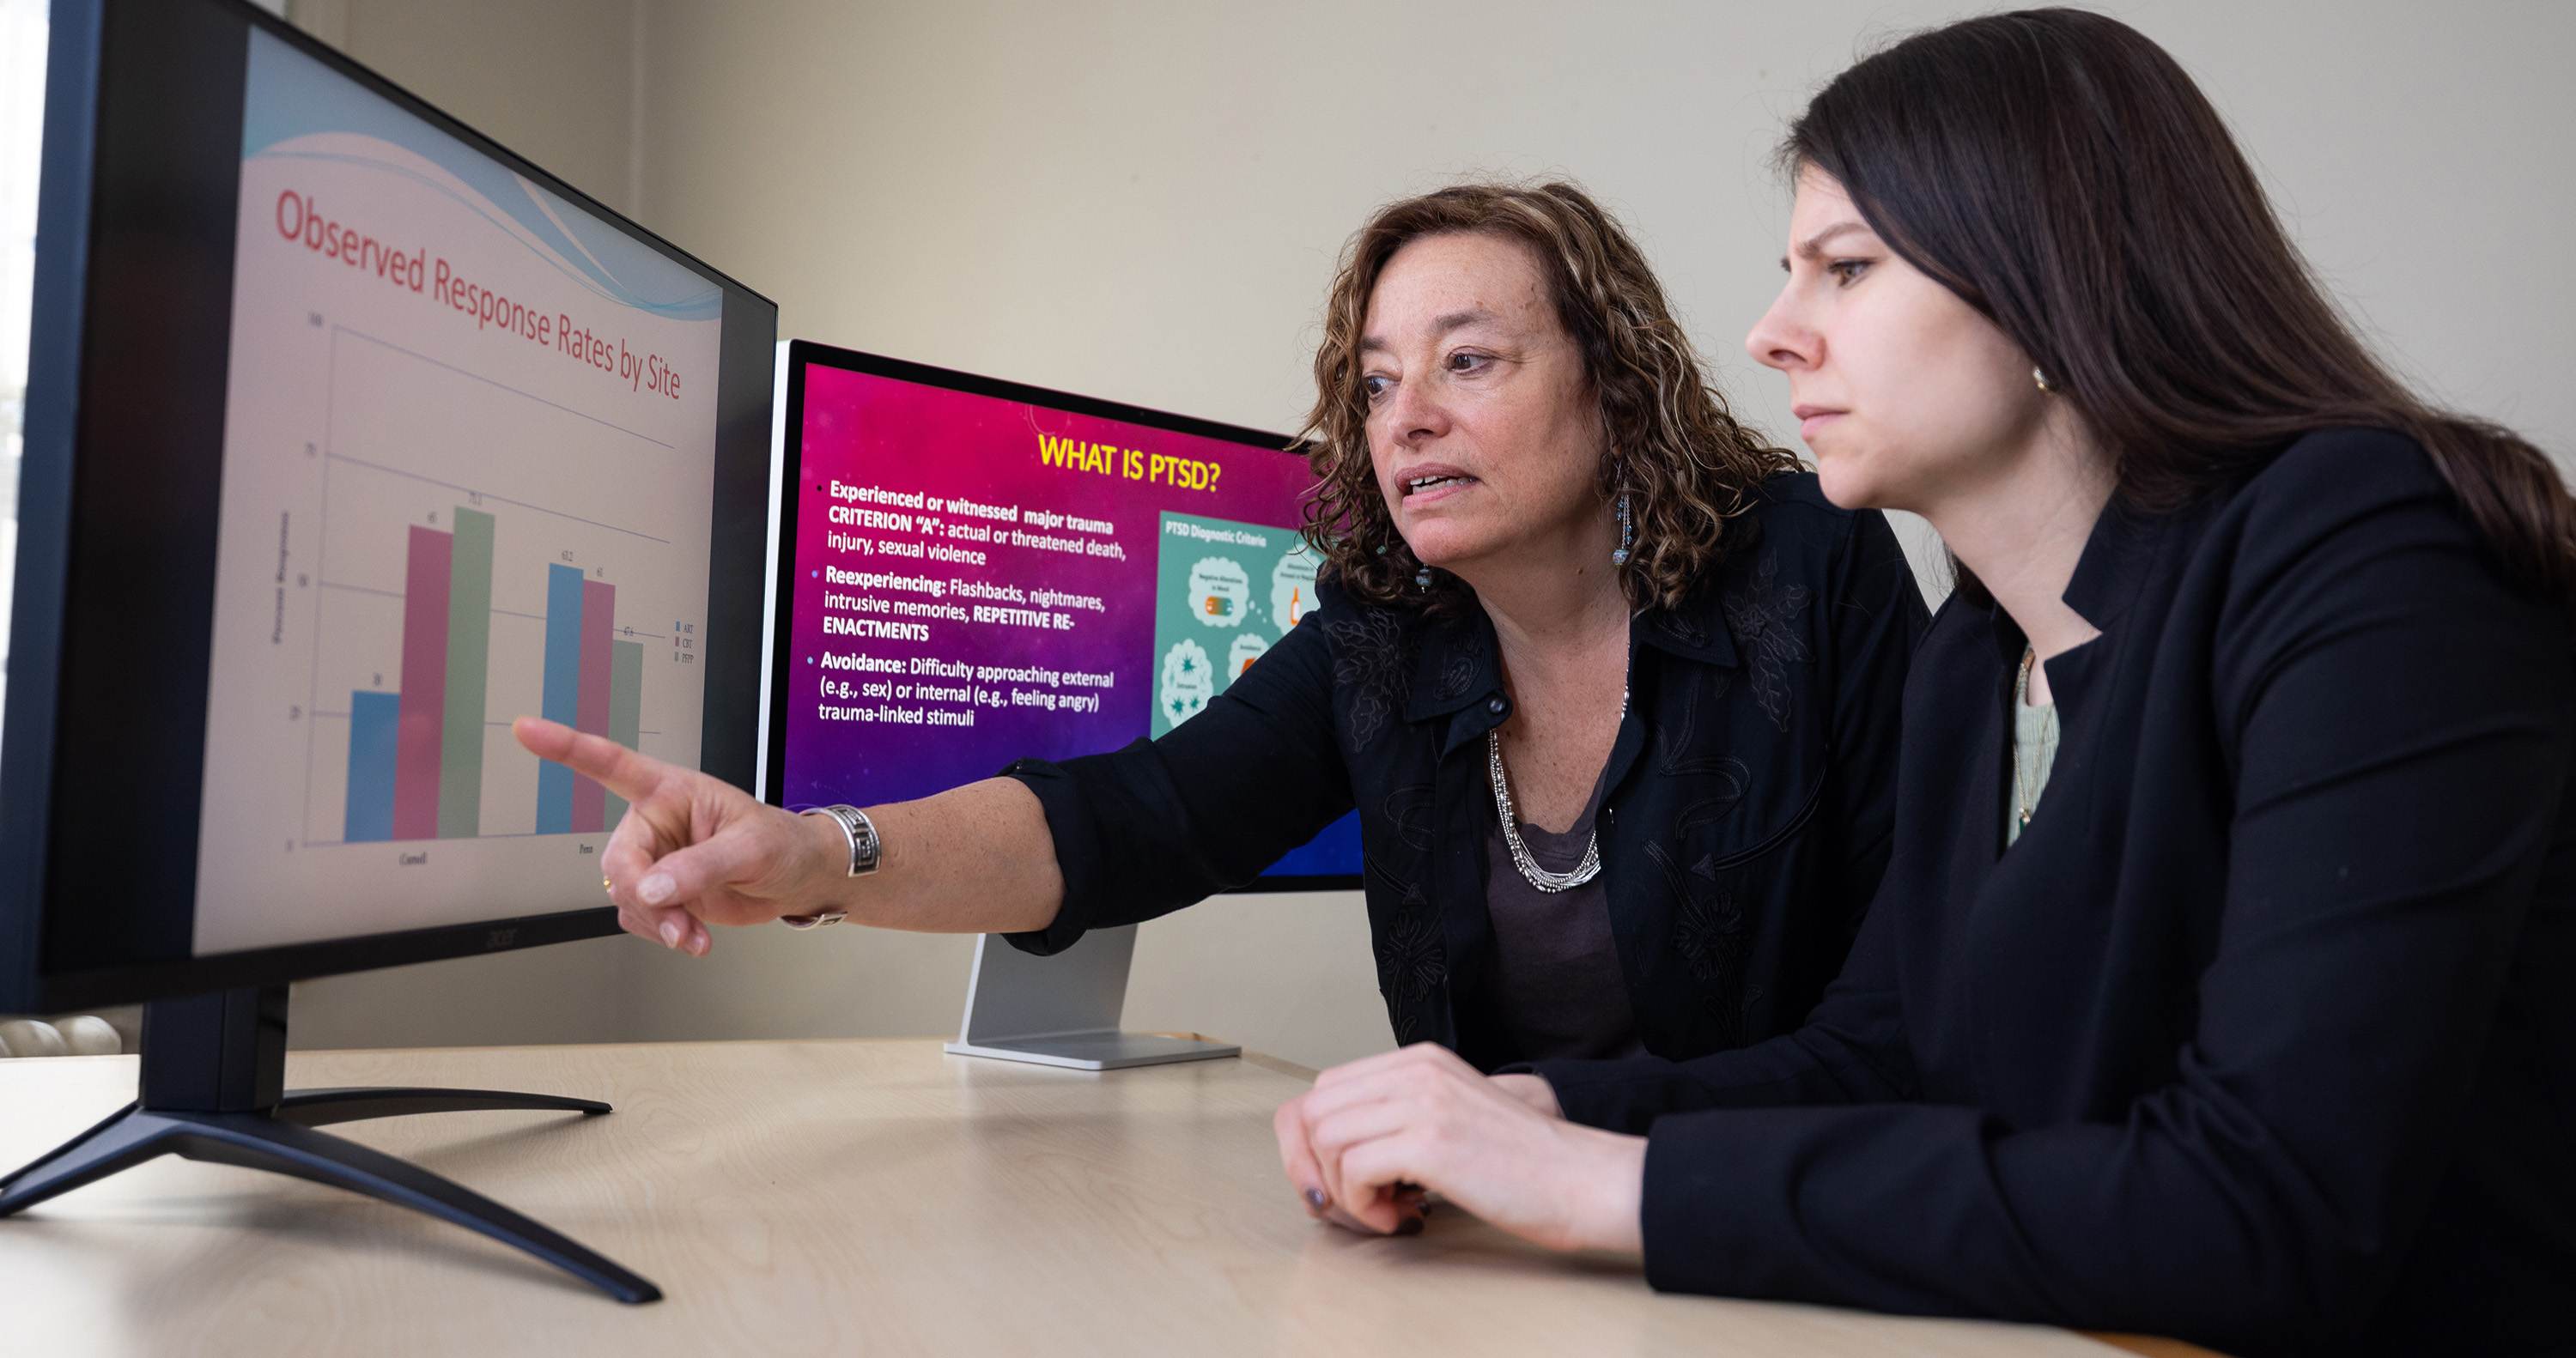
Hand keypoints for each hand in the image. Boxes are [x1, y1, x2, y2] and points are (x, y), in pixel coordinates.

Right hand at [512, 716, 848, 954]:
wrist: (798, 879)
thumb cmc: (783, 844)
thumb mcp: (750, 849)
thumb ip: (700, 866)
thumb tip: (651, 888)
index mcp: (673, 791)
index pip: (613, 765)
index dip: (568, 747)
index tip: (527, 729)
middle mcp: (656, 823)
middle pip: (618, 860)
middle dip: (644, 896)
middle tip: (678, 924)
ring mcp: (656, 860)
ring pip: (624, 894)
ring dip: (655, 921)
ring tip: (694, 935)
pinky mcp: (660, 892)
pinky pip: (636, 916)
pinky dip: (660, 932)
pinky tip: (691, 936)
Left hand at [1274, 1043, 1642, 1251]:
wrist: (1582, 1180)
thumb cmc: (1523, 1164)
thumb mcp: (1452, 1115)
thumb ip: (1399, 1117)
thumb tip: (1334, 1152)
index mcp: (1418, 1060)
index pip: (1323, 1089)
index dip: (1313, 1145)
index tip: (1336, 1183)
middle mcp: (1416, 1070)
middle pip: (1311, 1112)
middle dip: (1317, 1170)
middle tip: (1357, 1202)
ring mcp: (1423, 1101)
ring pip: (1325, 1140)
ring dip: (1344, 1191)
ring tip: (1389, 1208)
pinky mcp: (1431, 1140)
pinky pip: (1353, 1170)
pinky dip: (1364, 1206)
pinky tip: (1403, 1215)